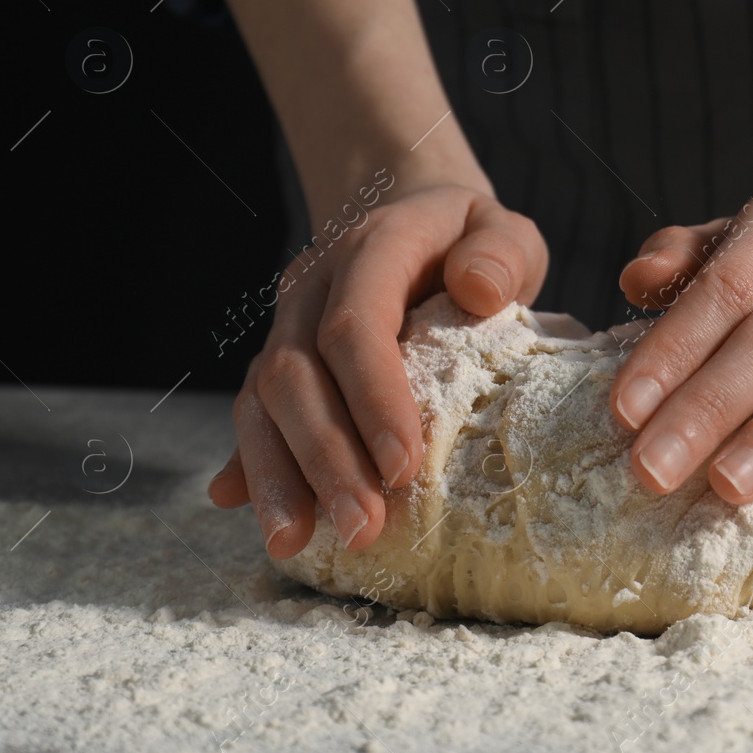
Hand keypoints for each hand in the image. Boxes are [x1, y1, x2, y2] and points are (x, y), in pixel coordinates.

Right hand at [206, 185, 547, 556]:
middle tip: (364, 528)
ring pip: (261, 401)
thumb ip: (502, 252)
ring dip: (279, 475)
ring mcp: (287, 322)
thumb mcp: (505, 230)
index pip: (354, 326)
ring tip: (297, 541)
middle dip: (326, 458)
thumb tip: (479, 290)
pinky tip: (247, 509)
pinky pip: (253, 414)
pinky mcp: (278, 357)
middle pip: (296, 374)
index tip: (404, 466)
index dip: (371, 396)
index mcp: (371, 247)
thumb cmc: (469, 238)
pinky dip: (252, 464)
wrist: (412, 211)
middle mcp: (313, 285)